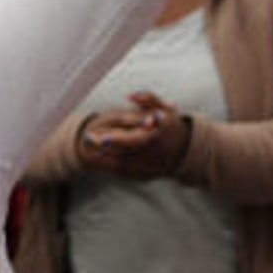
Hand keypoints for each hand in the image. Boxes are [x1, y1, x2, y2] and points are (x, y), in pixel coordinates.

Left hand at [76, 93, 190, 179]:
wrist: (184, 152)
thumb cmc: (170, 126)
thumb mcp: (165, 108)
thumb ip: (149, 99)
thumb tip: (131, 95)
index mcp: (159, 136)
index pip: (136, 141)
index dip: (118, 141)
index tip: (102, 137)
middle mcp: (154, 155)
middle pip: (124, 155)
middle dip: (103, 147)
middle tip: (87, 138)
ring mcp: (150, 168)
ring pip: (121, 165)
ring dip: (102, 156)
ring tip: (88, 145)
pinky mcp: (144, 176)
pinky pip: (123, 172)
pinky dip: (109, 164)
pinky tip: (98, 154)